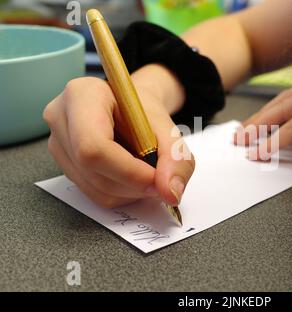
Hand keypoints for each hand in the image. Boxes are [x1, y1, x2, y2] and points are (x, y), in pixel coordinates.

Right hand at [43, 76, 193, 207]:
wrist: (132, 109)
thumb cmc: (145, 113)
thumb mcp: (169, 128)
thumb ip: (176, 157)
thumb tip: (170, 192)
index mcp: (82, 95)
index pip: (93, 146)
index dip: (127, 171)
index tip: (156, 179)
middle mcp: (61, 117)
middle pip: (92, 169)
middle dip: (133, 184)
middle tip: (160, 179)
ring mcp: (57, 143)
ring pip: (94, 188)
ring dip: (130, 191)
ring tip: (147, 172)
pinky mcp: (64, 164)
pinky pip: (93, 195)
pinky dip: (121, 194)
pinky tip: (132, 176)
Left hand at [234, 79, 291, 169]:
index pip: (289, 101)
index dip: (267, 114)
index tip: (251, 128)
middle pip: (281, 103)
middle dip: (258, 120)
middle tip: (240, 136)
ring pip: (284, 111)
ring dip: (261, 129)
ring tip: (245, 143)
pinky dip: (277, 140)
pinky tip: (263, 151)